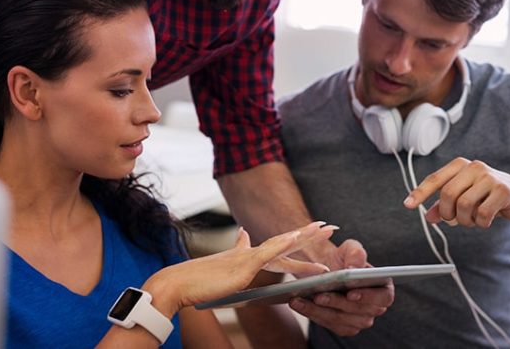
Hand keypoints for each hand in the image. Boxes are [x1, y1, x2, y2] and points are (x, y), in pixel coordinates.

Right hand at [143, 221, 334, 314]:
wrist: (179, 284)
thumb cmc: (199, 280)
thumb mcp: (224, 264)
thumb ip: (237, 249)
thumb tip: (244, 233)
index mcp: (249, 255)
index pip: (280, 245)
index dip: (299, 238)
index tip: (315, 229)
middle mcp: (251, 252)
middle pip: (287, 241)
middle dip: (310, 234)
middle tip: (331, 226)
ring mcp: (248, 258)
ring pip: (282, 244)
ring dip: (304, 236)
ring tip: (323, 229)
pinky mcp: (243, 265)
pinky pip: (268, 252)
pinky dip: (283, 244)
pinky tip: (296, 237)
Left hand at [287, 239, 393, 336]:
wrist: (325, 267)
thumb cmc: (342, 258)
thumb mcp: (350, 248)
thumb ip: (356, 253)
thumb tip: (355, 267)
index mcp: (383, 288)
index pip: (383, 297)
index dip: (369, 297)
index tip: (351, 293)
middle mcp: (374, 308)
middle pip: (359, 313)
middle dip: (337, 304)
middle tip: (319, 295)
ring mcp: (358, 320)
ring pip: (340, 320)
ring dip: (319, 311)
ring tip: (300, 299)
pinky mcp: (342, 326)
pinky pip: (327, 324)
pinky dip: (311, 314)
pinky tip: (298, 303)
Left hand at [403, 157, 509, 226]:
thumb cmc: (491, 197)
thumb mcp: (467, 198)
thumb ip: (447, 205)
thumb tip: (429, 216)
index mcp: (461, 165)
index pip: (435, 179)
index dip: (420, 193)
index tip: (407, 205)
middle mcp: (474, 167)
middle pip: (448, 194)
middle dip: (449, 213)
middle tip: (455, 220)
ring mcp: (490, 178)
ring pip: (464, 205)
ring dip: (465, 220)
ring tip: (473, 219)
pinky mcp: (503, 191)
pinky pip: (482, 214)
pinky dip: (481, 223)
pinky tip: (487, 220)